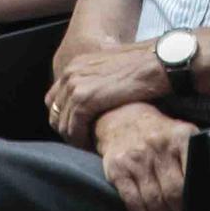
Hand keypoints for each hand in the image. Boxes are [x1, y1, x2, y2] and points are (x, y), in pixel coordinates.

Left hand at [45, 44, 167, 146]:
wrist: (155, 63)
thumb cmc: (141, 68)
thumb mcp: (109, 69)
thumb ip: (95, 81)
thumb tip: (92, 102)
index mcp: (75, 65)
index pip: (54, 98)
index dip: (63, 116)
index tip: (77, 128)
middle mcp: (70, 73)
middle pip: (55, 112)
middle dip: (67, 129)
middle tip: (83, 141)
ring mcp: (76, 86)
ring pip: (63, 124)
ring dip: (75, 138)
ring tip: (90, 147)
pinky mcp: (85, 99)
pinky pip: (74, 128)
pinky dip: (81, 141)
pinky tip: (93, 146)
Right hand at [95, 102, 197, 210]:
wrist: (122, 118)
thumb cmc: (160, 134)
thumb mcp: (182, 134)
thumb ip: (197, 155)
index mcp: (180, 136)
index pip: (193, 174)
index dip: (199, 200)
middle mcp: (157, 145)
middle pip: (174, 192)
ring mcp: (136, 157)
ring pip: (154, 200)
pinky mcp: (118, 168)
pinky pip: (133, 201)